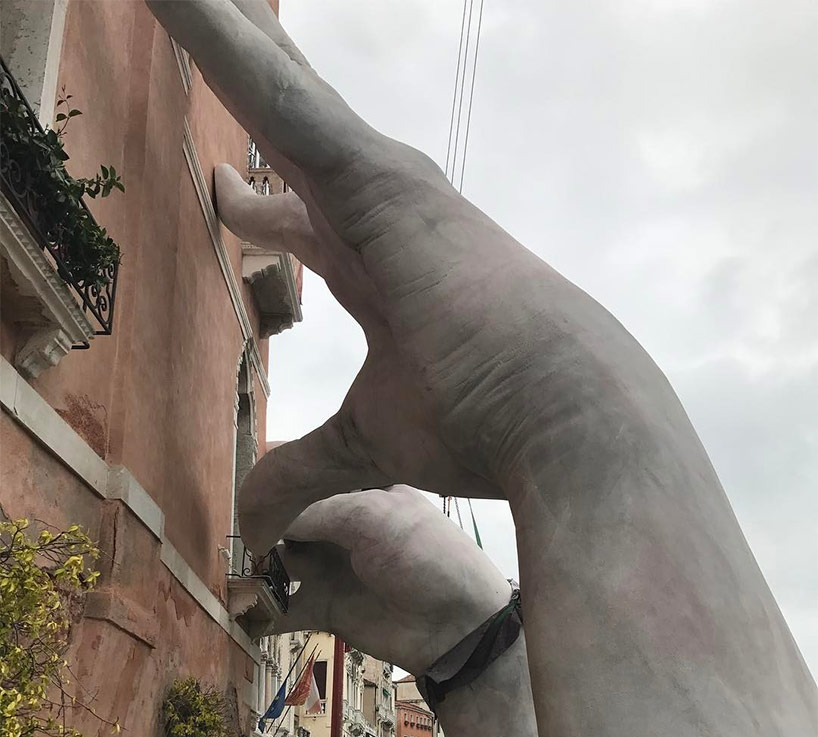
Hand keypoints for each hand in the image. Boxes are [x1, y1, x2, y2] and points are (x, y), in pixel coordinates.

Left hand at [146, 0, 647, 553]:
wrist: (565, 422)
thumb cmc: (484, 428)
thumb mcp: (369, 444)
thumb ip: (304, 468)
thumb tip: (252, 527)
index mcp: (384, 270)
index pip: (309, 223)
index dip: (265, 211)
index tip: (234, 200)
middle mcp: (386, 213)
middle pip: (298, 138)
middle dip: (258, 96)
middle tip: (216, 35)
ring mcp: (386, 188)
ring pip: (283, 95)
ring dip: (226, 37)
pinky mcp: (381, 179)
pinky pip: (280, 99)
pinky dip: (224, 45)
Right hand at [267, 486, 508, 674]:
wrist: (457, 625)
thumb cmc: (420, 555)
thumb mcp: (369, 517)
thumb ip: (313, 512)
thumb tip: (259, 519)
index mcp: (359, 493)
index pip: (306, 484)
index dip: (275, 491)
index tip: (245, 501)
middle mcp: (343, 527)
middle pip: (288, 525)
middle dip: (263, 533)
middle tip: (247, 546)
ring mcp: (334, 568)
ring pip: (283, 565)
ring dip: (260, 572)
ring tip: (242, 580)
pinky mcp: (328, 608)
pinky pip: (287, 609)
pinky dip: (264, 614)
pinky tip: (244, 616)